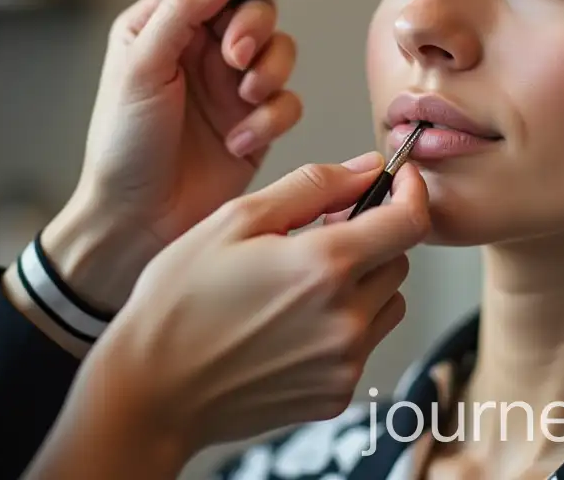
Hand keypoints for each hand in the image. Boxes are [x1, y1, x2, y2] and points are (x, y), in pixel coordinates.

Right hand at [24, 154, 429, 479]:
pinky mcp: (336, 394)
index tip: (399, 180)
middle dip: (372, 237)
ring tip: (302, 283)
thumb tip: (368, 168)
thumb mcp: (237, 219)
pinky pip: (364, 344)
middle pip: (398, 260)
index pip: (410, 221)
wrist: (151, 390)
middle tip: (319, 234)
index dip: (411, 192)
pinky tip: (292, 322)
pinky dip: (344, 325)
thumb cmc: (180, 300)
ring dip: (362, 283)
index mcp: (324, 266)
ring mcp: (344, 362)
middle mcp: (345, 318)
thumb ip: (313, 186)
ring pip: (387, 302)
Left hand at [29, 0, 303, 317]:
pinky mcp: (255, 123)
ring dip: (270, 72)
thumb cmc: (124, 146)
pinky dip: (271, 119)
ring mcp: (231, 87)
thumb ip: (185, 8)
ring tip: (244, 98)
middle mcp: (200, 51)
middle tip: (235, 58)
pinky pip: (288, 101)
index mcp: (163, 26)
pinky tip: (238, 141)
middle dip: (254, 29)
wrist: (137, 221)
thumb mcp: (142, 67)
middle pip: (256, 9)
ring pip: (280, 52)